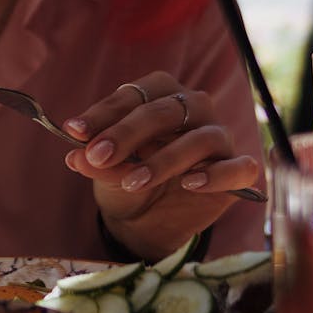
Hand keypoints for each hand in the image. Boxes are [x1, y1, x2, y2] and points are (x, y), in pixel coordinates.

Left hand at [62, 71, 261, 260]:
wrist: (150, 219)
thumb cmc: (130, 177)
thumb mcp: (108, 171)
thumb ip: (98, 161)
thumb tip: (75, 156)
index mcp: (162, 92)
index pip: (134, 95)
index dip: (103, 114)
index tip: (75, 132)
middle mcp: (195, 107)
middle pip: (164, 111)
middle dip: (126, 133)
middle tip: (97, 155)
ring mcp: (219, 136)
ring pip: (199, 138)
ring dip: (164, 159)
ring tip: (133, 181)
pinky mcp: (238, 169)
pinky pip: (237, 166)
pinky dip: (215, 175)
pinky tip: (190, 183)